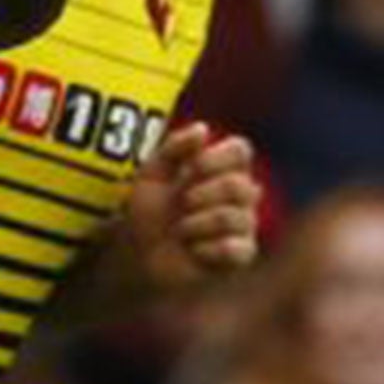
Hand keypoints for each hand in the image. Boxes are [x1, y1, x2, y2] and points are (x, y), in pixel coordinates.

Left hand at [121, 122, 260, 295]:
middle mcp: (242, 193)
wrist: (138, 254)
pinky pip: (235, 248)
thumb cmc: (150, 211)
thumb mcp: (151, 175)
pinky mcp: (243, 254)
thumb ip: (174, 148)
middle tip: (180, 205)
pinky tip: (193, 250)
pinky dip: (204, 249)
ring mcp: (245, 224)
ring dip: (194, 225)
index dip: (213, 158)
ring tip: (181, 230)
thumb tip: (203, 128)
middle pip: (238, 185)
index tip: (188, 170)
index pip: (241, 150)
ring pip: (233, 217)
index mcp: (225, 168)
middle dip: (198, 196)